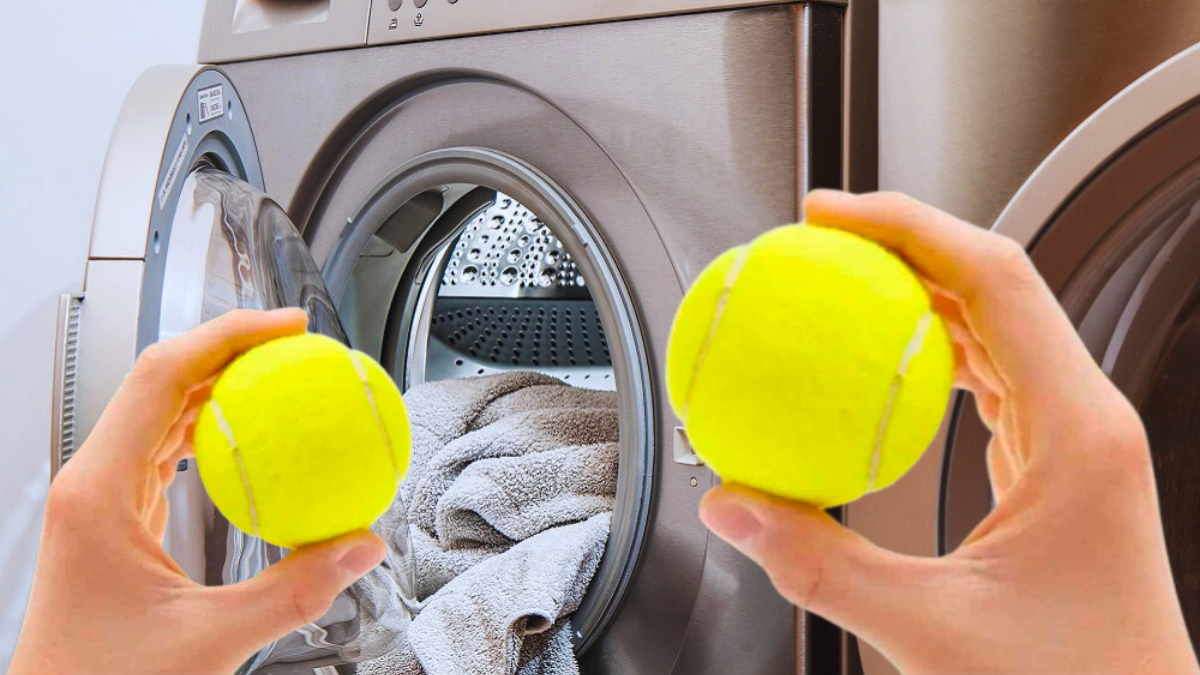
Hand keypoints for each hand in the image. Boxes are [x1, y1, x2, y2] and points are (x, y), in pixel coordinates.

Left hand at [9, 309, 386, 674]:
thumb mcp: (209, 641)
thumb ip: (294, 594)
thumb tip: (357, 549)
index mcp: (98, 492)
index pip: (162, 376)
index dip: (226, 336)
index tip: (282, 327)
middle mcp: (93, 484)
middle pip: (162, 380)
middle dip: (230, 348)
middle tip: (294, 344)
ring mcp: (100, 499)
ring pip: (162, 411)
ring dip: (221, 385)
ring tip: (280, 376)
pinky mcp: (115, 520)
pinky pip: (166, 451)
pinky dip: (212, 430)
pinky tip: (250, 439)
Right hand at [700, 191, 1199, 674]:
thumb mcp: (931, 631)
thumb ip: (819, 567)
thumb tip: (734, 506)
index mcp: (1079, 433)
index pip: (996, 279)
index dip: (909, 225)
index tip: (832, 214)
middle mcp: (1086, 420)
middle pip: (994, 284)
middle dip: (904, 242)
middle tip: (820, 238)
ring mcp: (1075, 440)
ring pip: (994, 325)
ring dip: (917, 292)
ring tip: (841, 283)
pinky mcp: (1055, 466)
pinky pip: (988, 378)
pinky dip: (928, 352)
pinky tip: (878, 363)